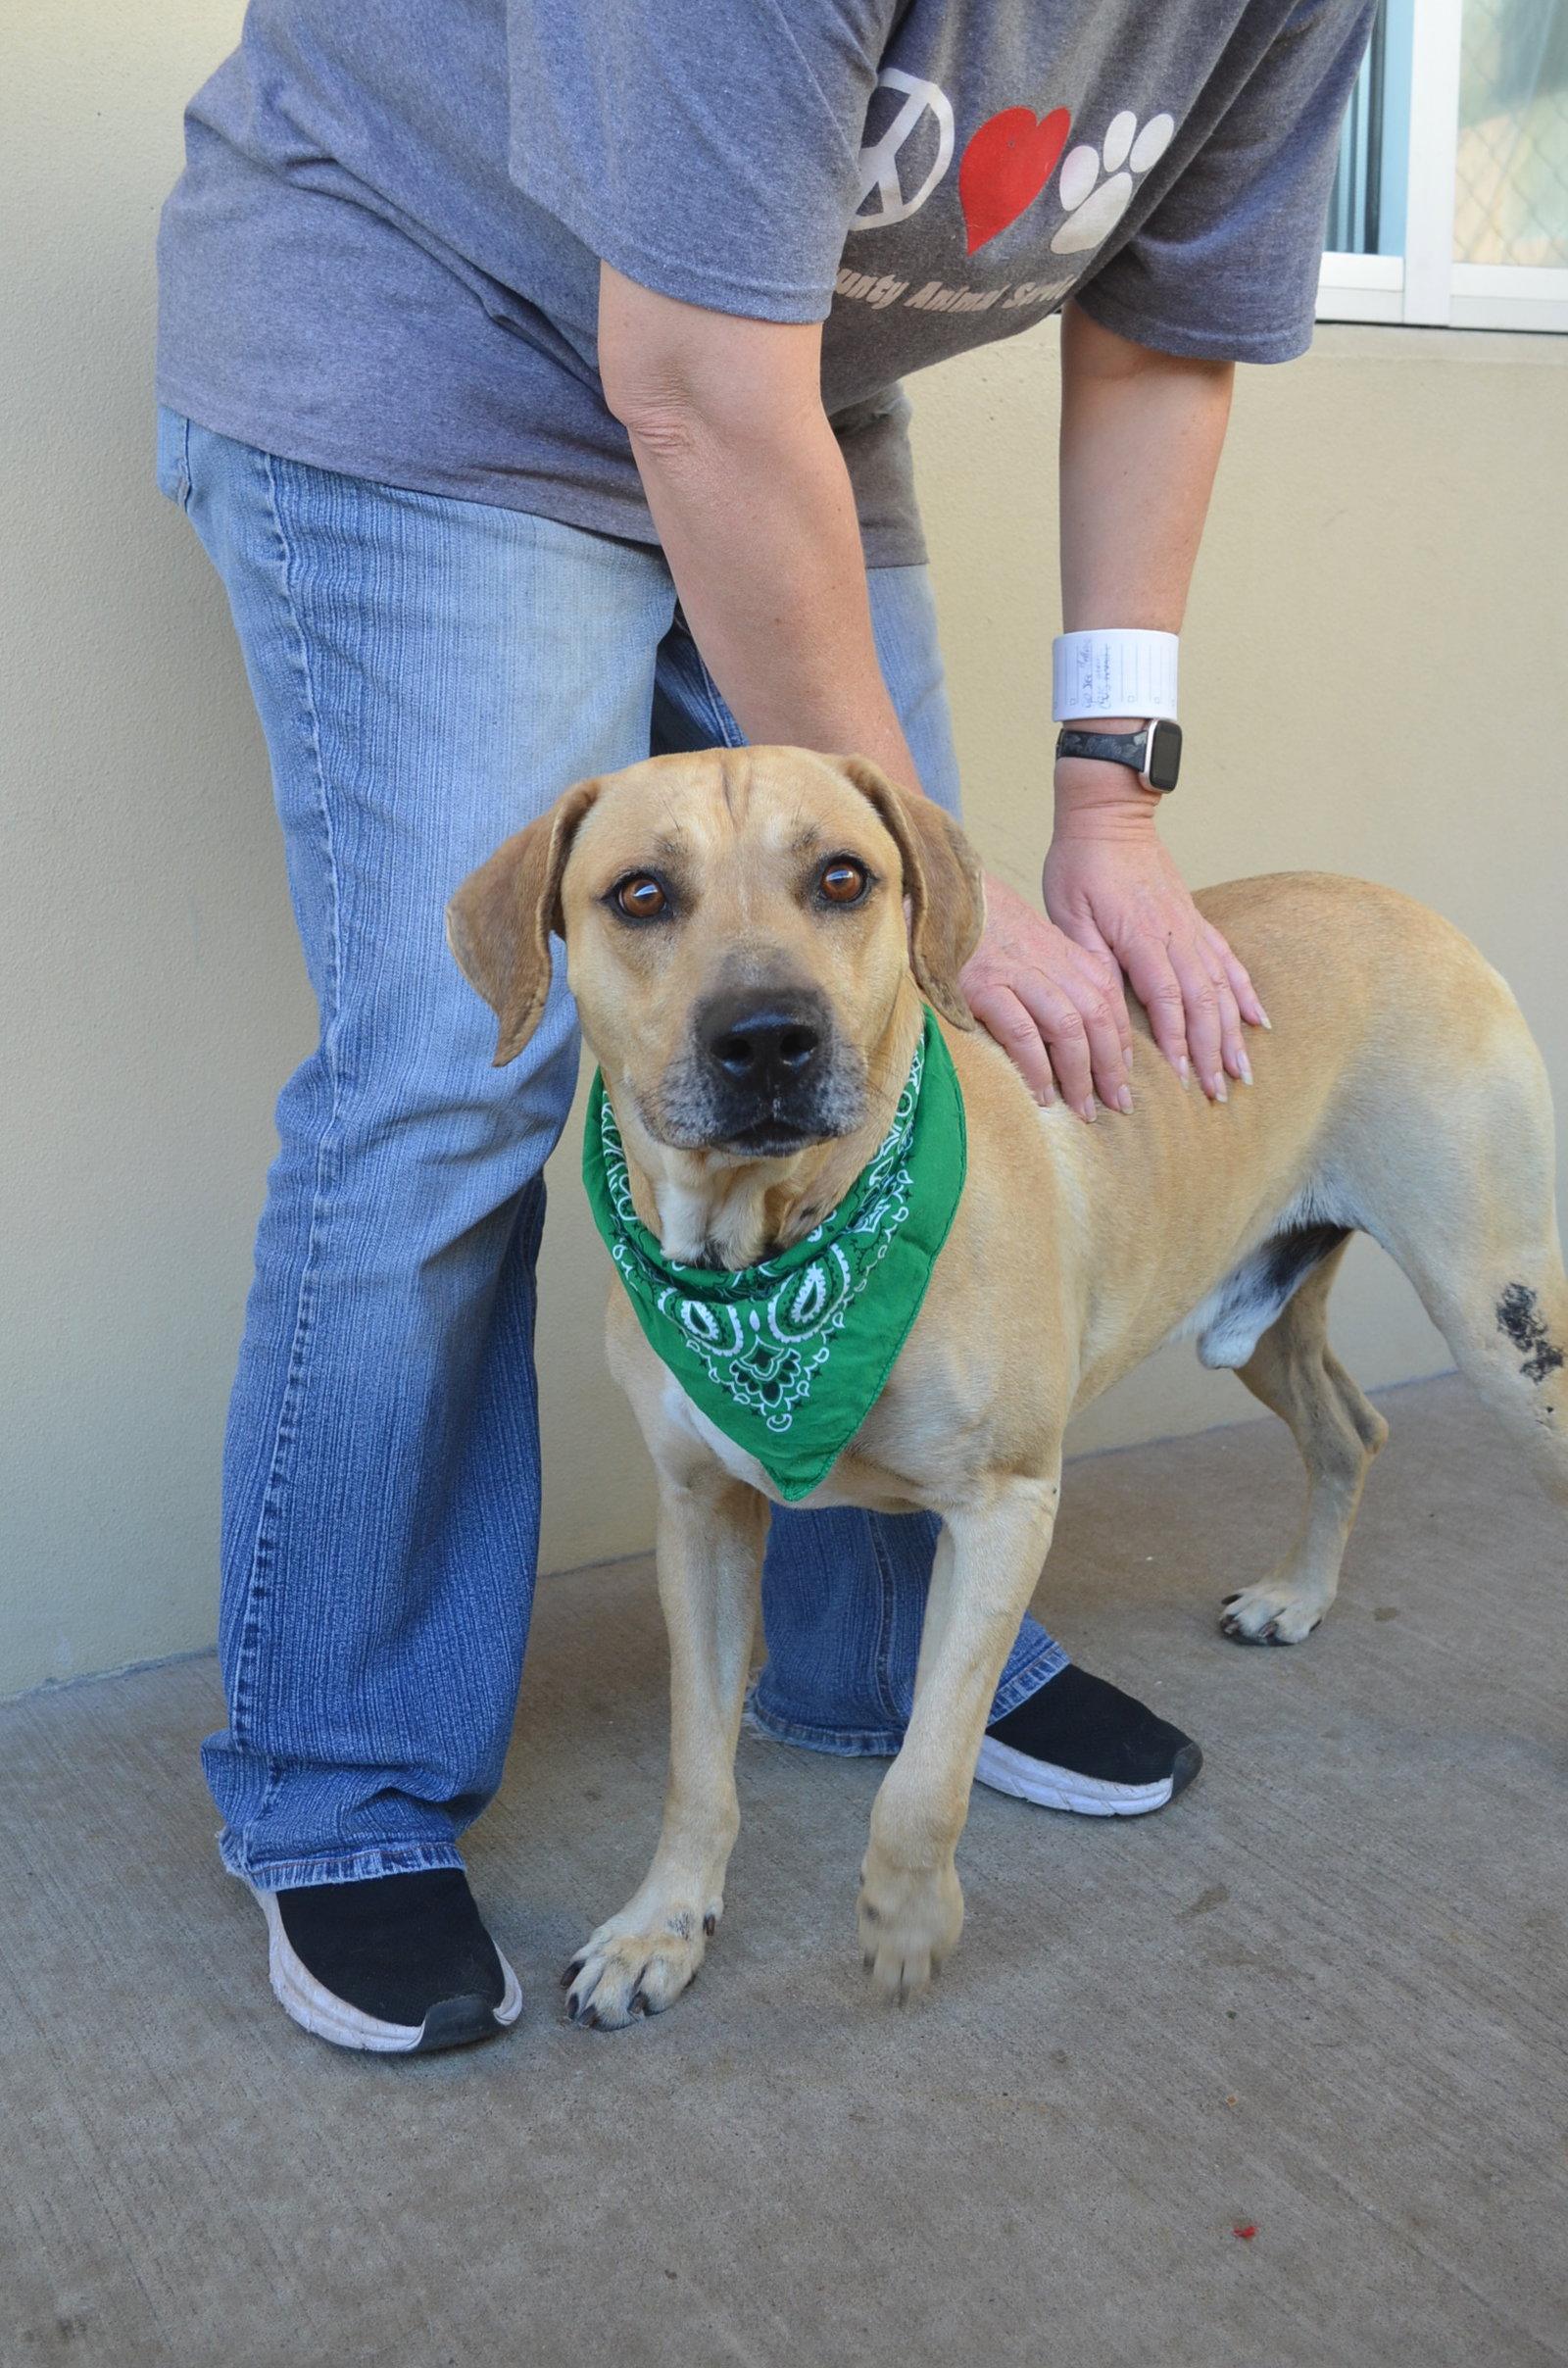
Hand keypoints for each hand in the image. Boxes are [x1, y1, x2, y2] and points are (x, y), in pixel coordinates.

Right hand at [960, 872, 1134, 1120]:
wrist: (935, 891)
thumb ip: (1054, 969)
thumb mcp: (1028, 937)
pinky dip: (1036, 1067)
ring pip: (1068, 1028)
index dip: (1122, 1042)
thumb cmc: (978, 920)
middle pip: (1096, 1018)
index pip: (1108, 1000)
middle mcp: (1049, 961)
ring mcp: (1017, 973)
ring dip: (1080, 1075)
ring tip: (1083, 1109)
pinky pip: (1022, 1033)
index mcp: (1064, 950)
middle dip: (1111, 1066)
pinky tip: (1041, 1094)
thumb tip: (1072, 1020)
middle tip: (1117, 1105)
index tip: (1124, 1076)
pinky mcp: (984, 987)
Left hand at [1044, 769, 1267, 1100]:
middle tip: (1219, 1093)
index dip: (1178, 1040)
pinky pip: (1228, 960)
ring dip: (1234, 1032)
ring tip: (1243, 1072)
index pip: (1166, 998)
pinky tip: (1259, 1020)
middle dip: (1213, 1051)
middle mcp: (1175, 935)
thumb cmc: (1079, 864)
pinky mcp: (1196, 920)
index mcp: (1140, 936)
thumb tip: (1102, 1003)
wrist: (1109, 815)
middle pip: (1204, 1002)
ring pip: (1222, 987)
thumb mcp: (1067, 911)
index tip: (1184, 1078)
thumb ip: (1089, 956)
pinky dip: (1245, 993)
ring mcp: (1190, 927)